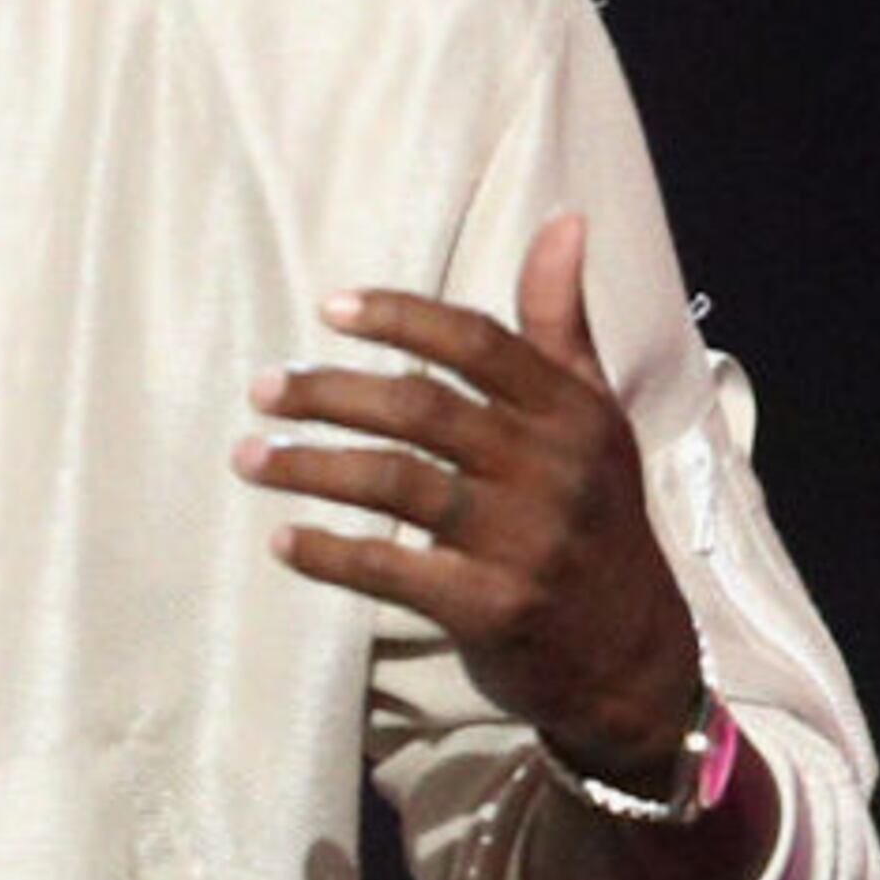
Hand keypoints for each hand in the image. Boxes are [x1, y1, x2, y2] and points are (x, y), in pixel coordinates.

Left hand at [234, 214, 697, 779]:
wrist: (632, 659)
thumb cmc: (596, 520)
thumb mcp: (594, 420)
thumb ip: (560, 326)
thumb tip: (564, 220)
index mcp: (573, 414)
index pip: (478, 344)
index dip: (400, 318)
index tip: (327, 308)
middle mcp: (552, 471)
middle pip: (422, 410)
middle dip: (331, 394)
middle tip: (262, 388)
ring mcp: (523, 542)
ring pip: (396, 483)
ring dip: (310, 466)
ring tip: (247, 457)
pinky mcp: (493, 609)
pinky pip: (391, 571)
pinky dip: (329, 554)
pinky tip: (282, 541)